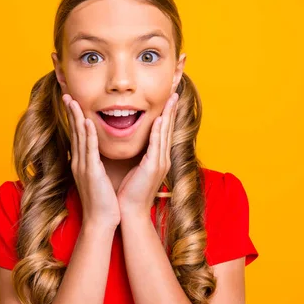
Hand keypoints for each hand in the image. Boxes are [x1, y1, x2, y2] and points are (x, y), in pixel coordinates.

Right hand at [62, 94, 120, 228]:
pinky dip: (88, 135)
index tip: (73, 104)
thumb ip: (96, 165)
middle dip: (71, 113)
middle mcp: (79, 162)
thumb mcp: (98, 179)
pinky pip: (89, 150)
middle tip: (67, 95)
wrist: (101, 221)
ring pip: (80, 137)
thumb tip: (97, 157)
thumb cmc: (103, 201)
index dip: (75, 119)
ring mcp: (83, 166)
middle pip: (74, 132)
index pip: (78, 136)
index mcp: (82, 163)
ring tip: (73, 101)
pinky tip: (87, 122)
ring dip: (77, 118)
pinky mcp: (91, 172)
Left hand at [116, 92, 178, 216]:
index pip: (163, 131)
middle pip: (168, 128)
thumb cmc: (128, 192)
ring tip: (172, 99)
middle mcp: (162, 158)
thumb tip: (135, 144)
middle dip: (172, 109)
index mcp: (157, 158)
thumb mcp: (135, 169)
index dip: (166, 114)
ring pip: (165, 133)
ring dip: (168, 115)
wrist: (129, 212)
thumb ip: (138, 156)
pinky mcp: (153, 168)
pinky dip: (158, 131)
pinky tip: (159, 119)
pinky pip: (156, 145)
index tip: (168, 99)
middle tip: (175, 92)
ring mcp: (159, 163)